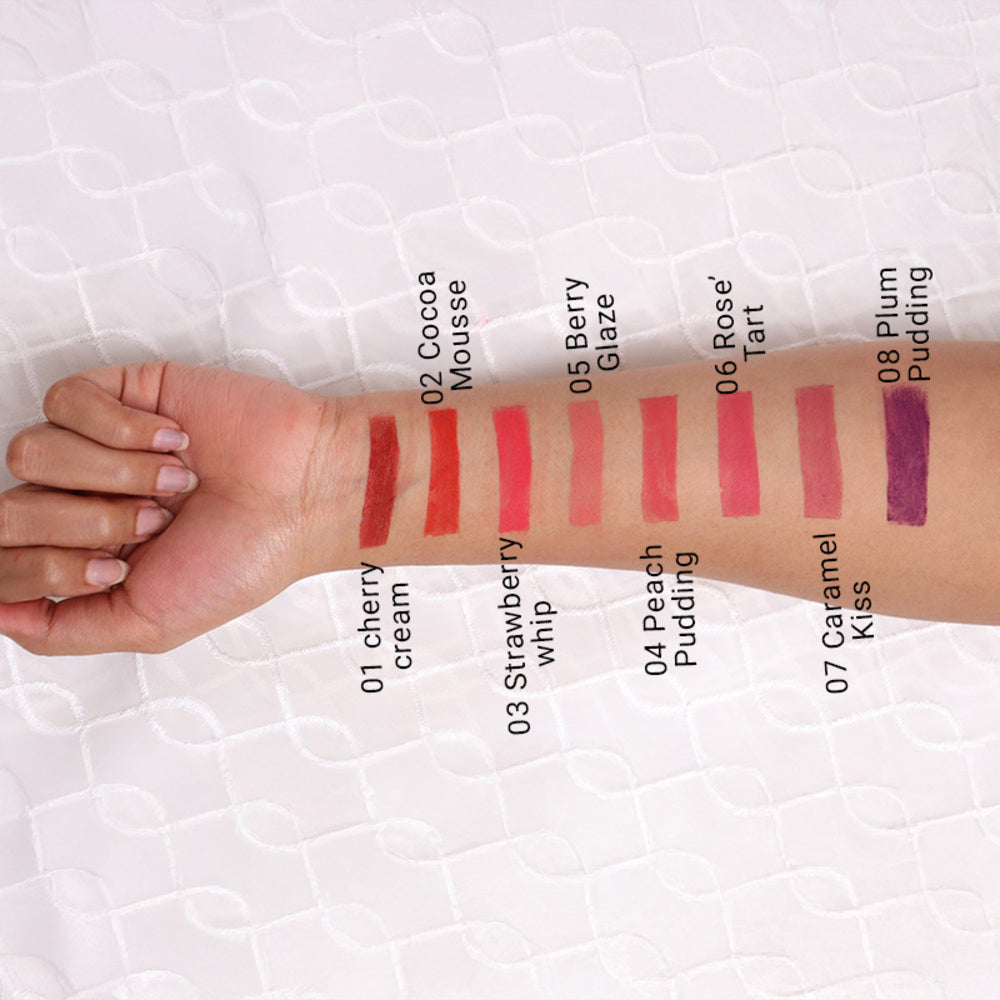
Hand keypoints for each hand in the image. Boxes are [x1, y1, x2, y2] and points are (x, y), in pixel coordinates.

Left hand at [0, 362, 333, 654]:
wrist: (303, 493)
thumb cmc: (245, 556)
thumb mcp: (150, 623)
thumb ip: (62, 629)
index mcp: (82, 554)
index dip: (40, 568)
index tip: (111, 571)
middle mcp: (81, 498)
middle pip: (6, 509)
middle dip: (84, 525)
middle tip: (151, 525)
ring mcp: (95, 444)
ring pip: (32, 452)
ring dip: (113, 475)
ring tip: (174, 483)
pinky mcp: (119, 392)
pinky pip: (67, 402)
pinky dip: (122, 428)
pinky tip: (172, 441)